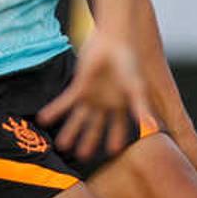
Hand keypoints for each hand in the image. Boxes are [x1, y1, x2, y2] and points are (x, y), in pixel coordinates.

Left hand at [38, 26, 154, 162]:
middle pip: (95, 127)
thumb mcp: (136, 88)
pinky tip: (43, 119)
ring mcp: (91, 96)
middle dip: (89, 141)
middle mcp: (105, 104)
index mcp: (121, 105)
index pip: (118, 127)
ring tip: (61, 146)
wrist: (112, 41)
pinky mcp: (78, 87)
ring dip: (70, 131)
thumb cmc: (128, 63)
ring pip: (79, 119)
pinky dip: (54, 111)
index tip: (113, 152)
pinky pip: (65, 102)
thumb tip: (153, 129)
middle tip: (82, 157)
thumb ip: (142, 109)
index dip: (115, 138)